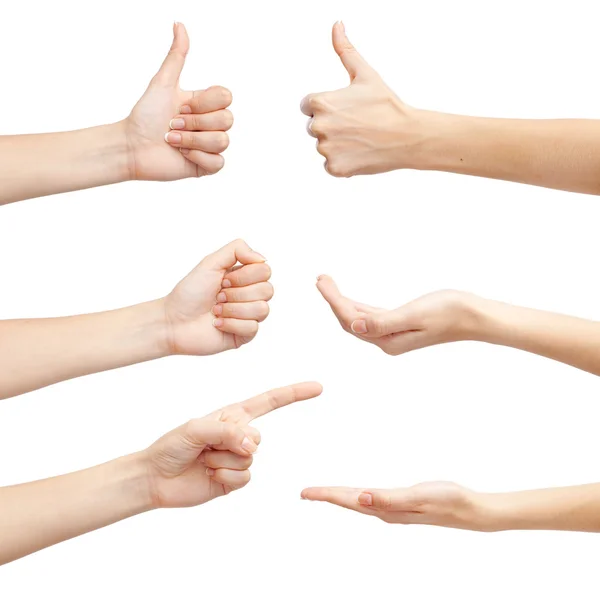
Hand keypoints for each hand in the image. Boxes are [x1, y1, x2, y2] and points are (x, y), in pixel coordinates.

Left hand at [125, 22, 232, 180]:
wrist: (132, 146)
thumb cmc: (144, 116)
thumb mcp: (162, 83)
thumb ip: (176, 56)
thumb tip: (179, 24)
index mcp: (204, 104)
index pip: (225, 97)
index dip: (204, 103)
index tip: (180, 105)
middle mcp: (210, 124)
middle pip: (227, 119)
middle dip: (195, 122)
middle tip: (172, 125)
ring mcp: (209, 146)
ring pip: (222, 141)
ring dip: (192, 141)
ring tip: (172, 141)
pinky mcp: (206, 166)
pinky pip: (217, 162)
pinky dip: (197, 157)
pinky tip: (181, 156)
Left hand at [145, 382, 322, 507]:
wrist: (156, 478)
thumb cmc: (172, 446)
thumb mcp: (195, 428)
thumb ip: (227, 431)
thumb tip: (252, 445)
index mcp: (232, 415)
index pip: (269, 401)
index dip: (294, 394)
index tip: (317, 388)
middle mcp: (239, 434)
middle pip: (258, 437)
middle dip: (232, 442)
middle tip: (207, 446)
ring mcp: (238, 457)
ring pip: (250, 458)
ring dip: (223, 460)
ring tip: (203, 460)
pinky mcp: (235, 479)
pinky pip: (244, 477)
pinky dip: (225, 476)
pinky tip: (209, 474)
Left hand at [163, 239, 272, 355]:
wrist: (173, 321)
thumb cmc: (189, 292)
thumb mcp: (210, 262)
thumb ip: (237, 250)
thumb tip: (263, 259)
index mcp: (244, 277)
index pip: (265, 271)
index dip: (244, 276)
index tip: (222, 280)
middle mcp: (250, 295)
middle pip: (267, 290)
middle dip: (237, 293)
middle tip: (218, 296)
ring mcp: (248, 316)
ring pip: (262, 309)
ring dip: (233, 309)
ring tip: (216, 311)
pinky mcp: (244, 335)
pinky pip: (252, 328)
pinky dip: (231, 324)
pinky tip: (217, 324)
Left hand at [300, 22, 420, 176]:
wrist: (408, 136)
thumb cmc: (387, 104)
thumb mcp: (365, 74)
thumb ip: (345, 50)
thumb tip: (337, 25)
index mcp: (320, 103)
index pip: (307, 106)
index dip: (328, 107)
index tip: (347, 109)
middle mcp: (318, 127)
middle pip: (314, 127)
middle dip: (332, 126)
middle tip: (358, 124)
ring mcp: (326, 149)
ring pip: (324, 146)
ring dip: (338, 144)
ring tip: (361, 138)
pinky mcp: (335, 168)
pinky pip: (331, 165)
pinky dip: (344, 162)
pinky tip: (361, 152)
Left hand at [301, 481, 495, 530]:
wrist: (471, 510)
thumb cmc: (448, 501)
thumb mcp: (419, 496)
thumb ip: (390, 498)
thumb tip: (361, 498)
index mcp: (386, 509)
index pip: (349, 500)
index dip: (326, 495)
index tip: (304, 493)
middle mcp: (385, 512)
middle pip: (349, 503)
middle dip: (327, 497)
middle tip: (305, 494)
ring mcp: (394, 510)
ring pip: (358, 503)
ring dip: (340, 497)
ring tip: (324, 493)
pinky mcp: (402, 505)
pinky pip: (371, 500)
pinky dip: (357, 496)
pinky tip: (357, 495)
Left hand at [316, 275, 481, 355]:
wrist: (475, 315)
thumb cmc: (449, 312)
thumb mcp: (414, 315)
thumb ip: (383, 322)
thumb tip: (355, 325)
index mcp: (387, 341)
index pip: (351, 320)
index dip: (333, 301)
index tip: (321, 281)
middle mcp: (387, 341)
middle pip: (350, 320)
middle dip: (333, 300)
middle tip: (320, 278)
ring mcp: (393, 334)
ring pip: (358, 318)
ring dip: (342, 302)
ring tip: (327, 283)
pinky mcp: (400, 326)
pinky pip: (370, 316)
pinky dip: (357, 305)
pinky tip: (349, 299)